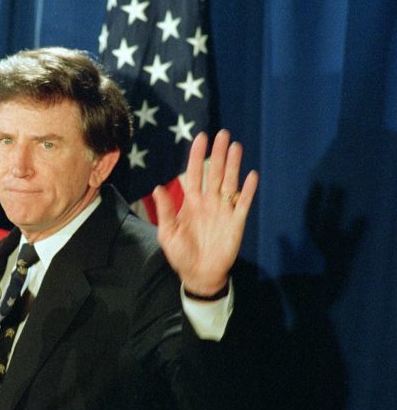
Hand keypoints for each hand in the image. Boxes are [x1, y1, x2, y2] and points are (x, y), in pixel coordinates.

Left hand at [153, 130, 257, 295]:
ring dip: (233, 165)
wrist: (199, 274)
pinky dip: (248, 190)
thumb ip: (165, 211)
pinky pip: (244, 203)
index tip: (201, 137)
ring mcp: (224, 210)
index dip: (197, 156)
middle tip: (223, 134)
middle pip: (214, 172)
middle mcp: (209, 202)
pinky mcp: (237, 222)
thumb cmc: (181, 254)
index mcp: (191, 203)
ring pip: (230, 182)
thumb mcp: (167, 233)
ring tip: (236, 146)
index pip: (194, 173)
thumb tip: (158, 187)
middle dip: (218, 154)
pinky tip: (251, 175)